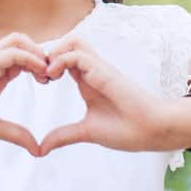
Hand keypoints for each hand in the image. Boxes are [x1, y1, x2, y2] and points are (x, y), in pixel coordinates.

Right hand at [0, 32, 50, 156]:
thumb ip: (15, 133)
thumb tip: (37, 149)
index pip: (22, 58)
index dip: (40, 64)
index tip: (51, 81)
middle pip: (22, 42)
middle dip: (41, 53)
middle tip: (52, 75)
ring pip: (17, 40)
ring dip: (36, 51)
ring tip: (47, 72)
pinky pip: (11, 53)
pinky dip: (29, 58)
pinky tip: (39, 73)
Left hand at [38, 36, 171, 156]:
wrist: (151, 130)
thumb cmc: (126, 130)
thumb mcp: (86, 132)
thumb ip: (63, 136)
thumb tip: (41, 149)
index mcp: (87, 80)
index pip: (63, 58)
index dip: (47, 64)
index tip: (39, 82)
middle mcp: (92, 70)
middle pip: (67, 43)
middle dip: (48, 52)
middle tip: (38, 74)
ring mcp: (98, 68)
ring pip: (73, 41)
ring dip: (55, 52)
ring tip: (47, 74)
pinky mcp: (103, 71)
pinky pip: (78, 54)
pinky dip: (61, 60)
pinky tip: (53, 76)